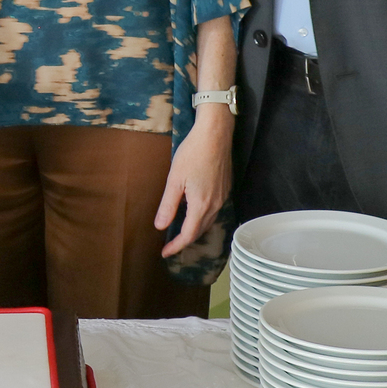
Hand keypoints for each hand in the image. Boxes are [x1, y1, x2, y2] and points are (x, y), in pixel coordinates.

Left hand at [156, 107, 232, 256]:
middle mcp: (215, 204)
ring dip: (195, 230)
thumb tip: (160, 226)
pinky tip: (195, 213)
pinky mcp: (225, 188)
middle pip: (200, 230)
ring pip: (209, 221)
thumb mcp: (175, 180)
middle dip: (185, 241)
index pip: (189, 234)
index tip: (164, 253)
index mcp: (201, 205)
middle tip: (170, 246)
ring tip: (181, 233)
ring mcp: (223, 196)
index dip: (176, 246)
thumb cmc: (193, 153)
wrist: (216, 134)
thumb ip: (168, 205)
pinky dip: (203, 218)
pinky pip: (214, 211)